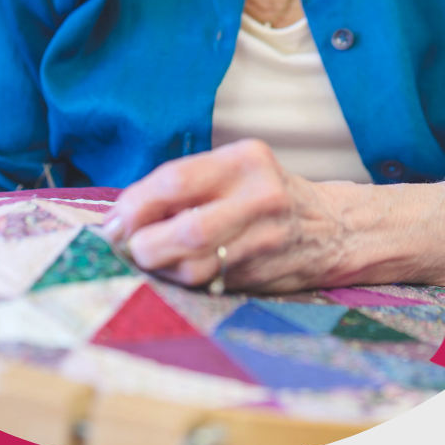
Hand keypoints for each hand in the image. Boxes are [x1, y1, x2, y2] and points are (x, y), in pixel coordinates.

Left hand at [97, 139, 353, 293]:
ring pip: (196, 265)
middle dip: (143, 244)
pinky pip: (209, 282)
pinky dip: (181, 279)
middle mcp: (260, 199)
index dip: (134, 206)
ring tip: (150, 258)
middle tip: (125, 246)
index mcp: (244, 161)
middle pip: (187, 231)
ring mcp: (265, 240)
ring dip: (160, 267)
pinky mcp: (264, 273)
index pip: (174, 182)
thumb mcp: (230, 169)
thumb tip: (119, 216)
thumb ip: (181, 186)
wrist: (333, 228)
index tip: (112, 222)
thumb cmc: (262, 193)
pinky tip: (174, 269)